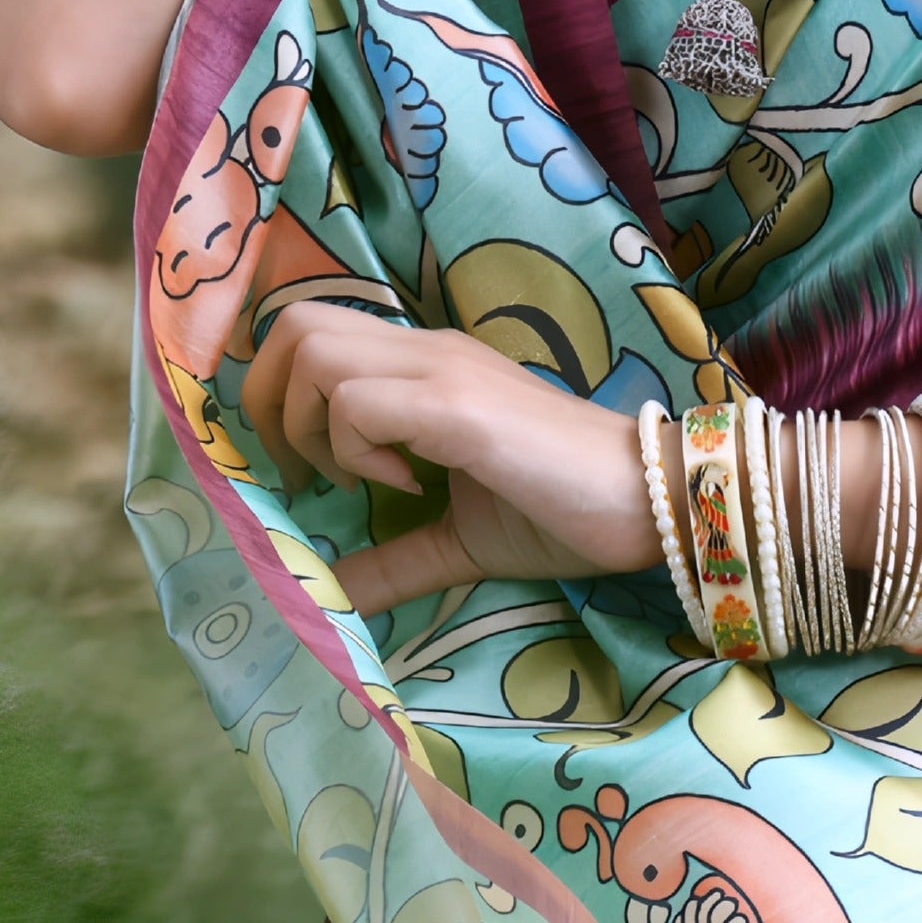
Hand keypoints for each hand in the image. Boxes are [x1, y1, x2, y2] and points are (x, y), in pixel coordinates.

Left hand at [243, 307, 659, 615]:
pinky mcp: (457, 405)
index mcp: (425, 364)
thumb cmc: (564, 511)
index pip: (313, 332)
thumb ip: (395, 560)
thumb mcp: (459, 541)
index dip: (279, 395)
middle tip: (306, 472)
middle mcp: (427, 348)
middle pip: (295, 324)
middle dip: (269, 402)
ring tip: (358, 480)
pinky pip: (358, 402)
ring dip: (309, 424)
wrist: (652, 498)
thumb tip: (330, 598)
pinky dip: (354, 448)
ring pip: (313, 351)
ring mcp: (441, 368)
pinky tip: (403, 485)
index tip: (304, 469)